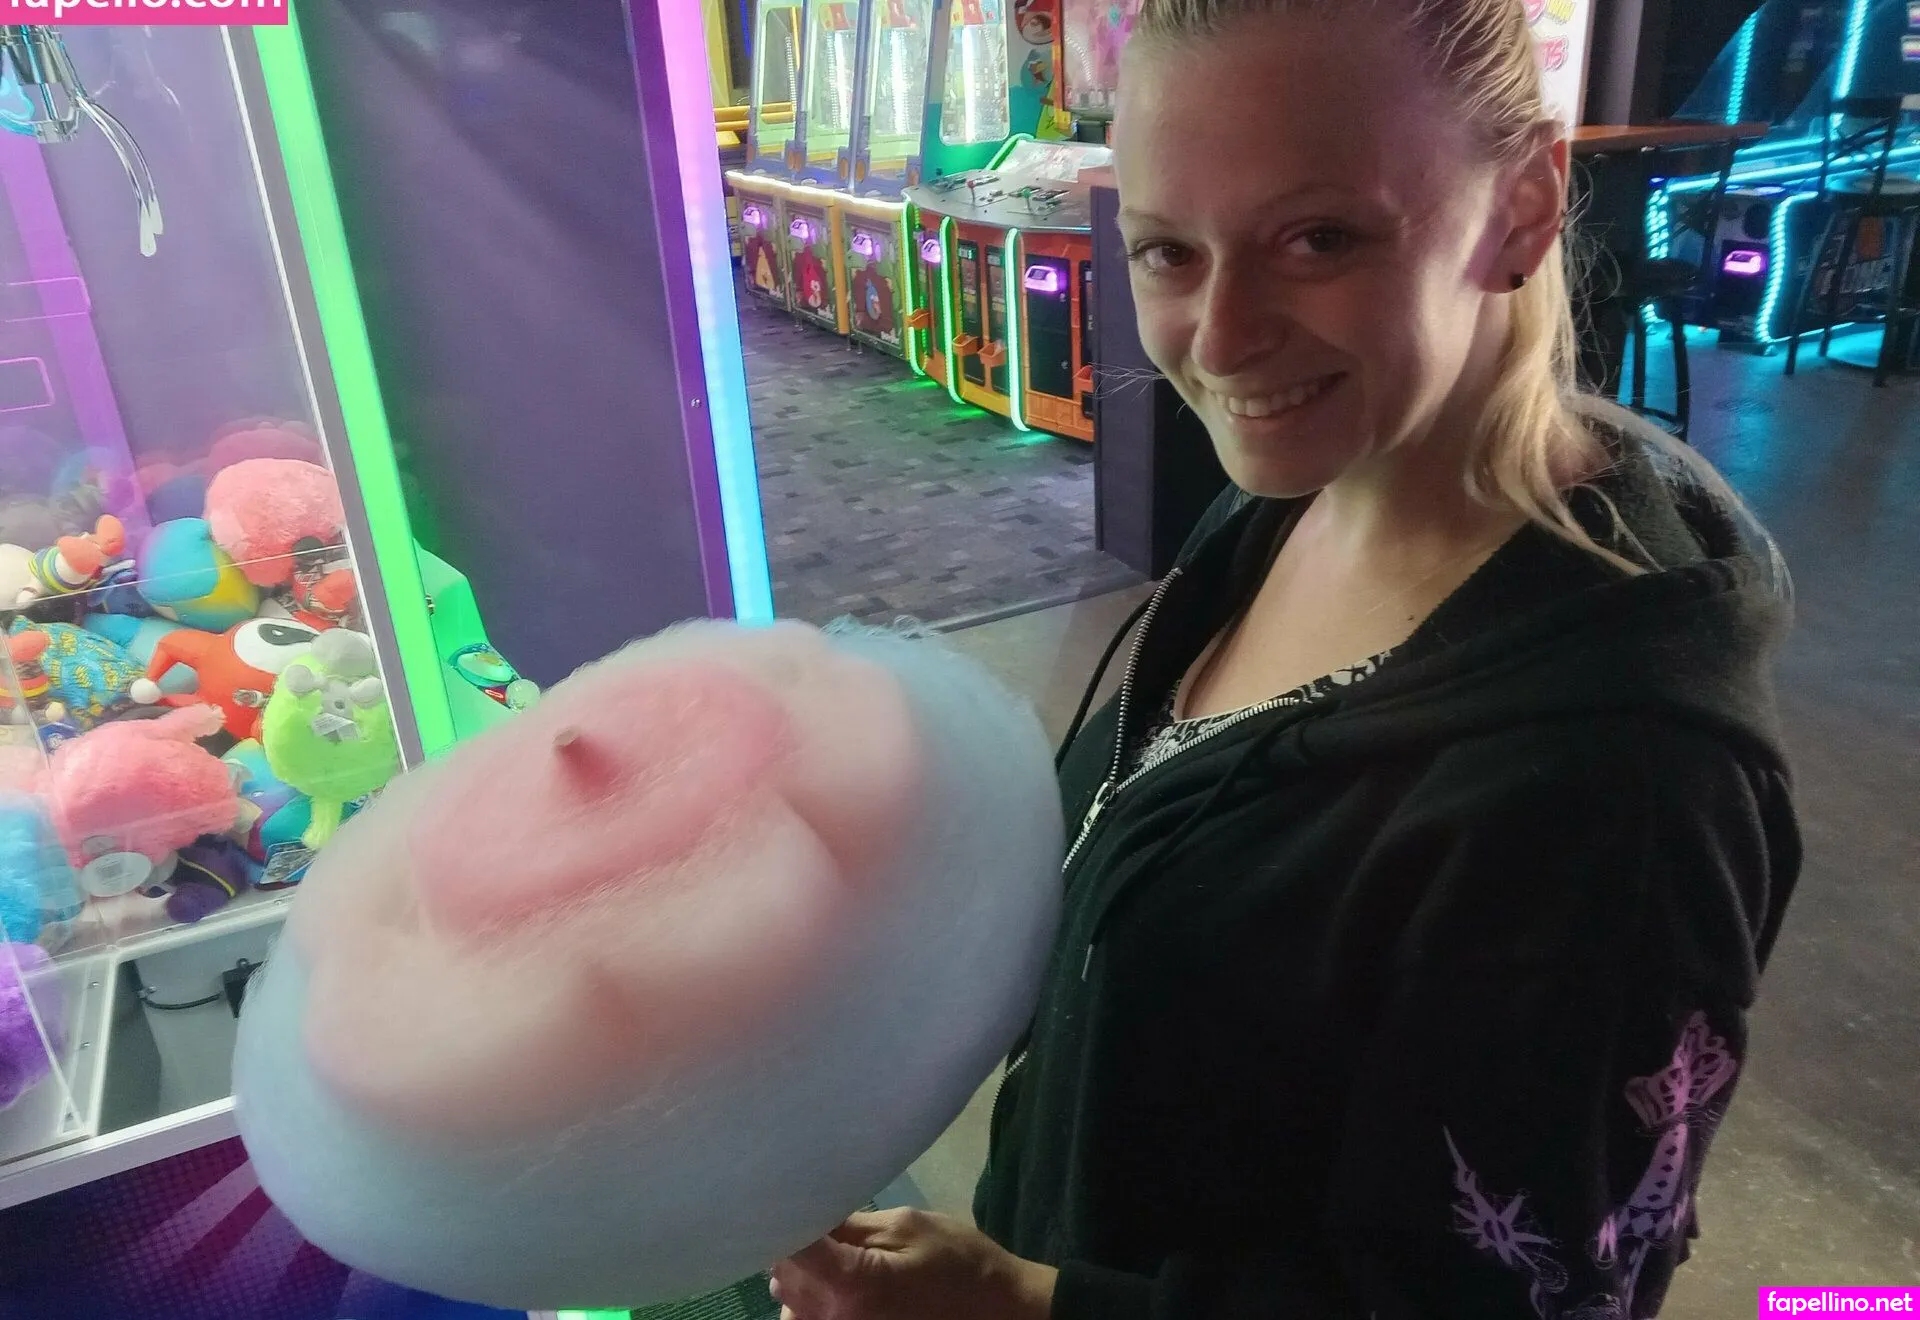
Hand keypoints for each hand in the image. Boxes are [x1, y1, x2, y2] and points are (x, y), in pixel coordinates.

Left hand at [767, 1208, 1057, 1319]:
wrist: (998, 1313)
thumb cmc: (958, 1262)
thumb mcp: (907, 1226)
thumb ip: (850, 1225)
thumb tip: (806, 1213)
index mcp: (852, 1286)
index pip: (792, 1248)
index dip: (784, 1216)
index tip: (785, 1191)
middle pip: (783, 1275)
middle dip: (794, 1243)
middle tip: (821, 1218)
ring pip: (788, 1301)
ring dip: (801, 1275)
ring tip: (832, 1253)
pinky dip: (811, 1302)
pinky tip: (838, 1283)